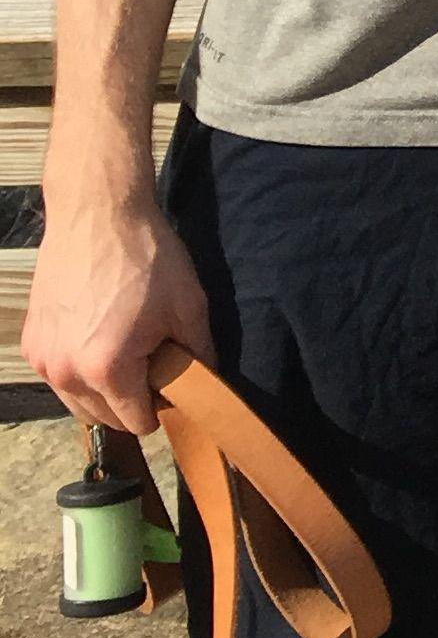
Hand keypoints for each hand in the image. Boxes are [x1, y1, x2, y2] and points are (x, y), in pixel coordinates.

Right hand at [22, 194, 210, 434]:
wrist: (97, 215)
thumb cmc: (147, 256)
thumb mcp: (188, 304)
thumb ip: (198, 352)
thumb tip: (205, 381)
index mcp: (107, 369)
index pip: (136, 421)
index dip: (160, 408)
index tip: (171, 387)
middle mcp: (67, 373)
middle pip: (104, 418)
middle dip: (131, 402)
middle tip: (152, 366)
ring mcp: (44, 360)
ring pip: (77, 402)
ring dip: (103, 392)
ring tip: (128, 351)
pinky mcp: (32, 343)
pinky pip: (59, 377)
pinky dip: (79, 371)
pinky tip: (100, 337)